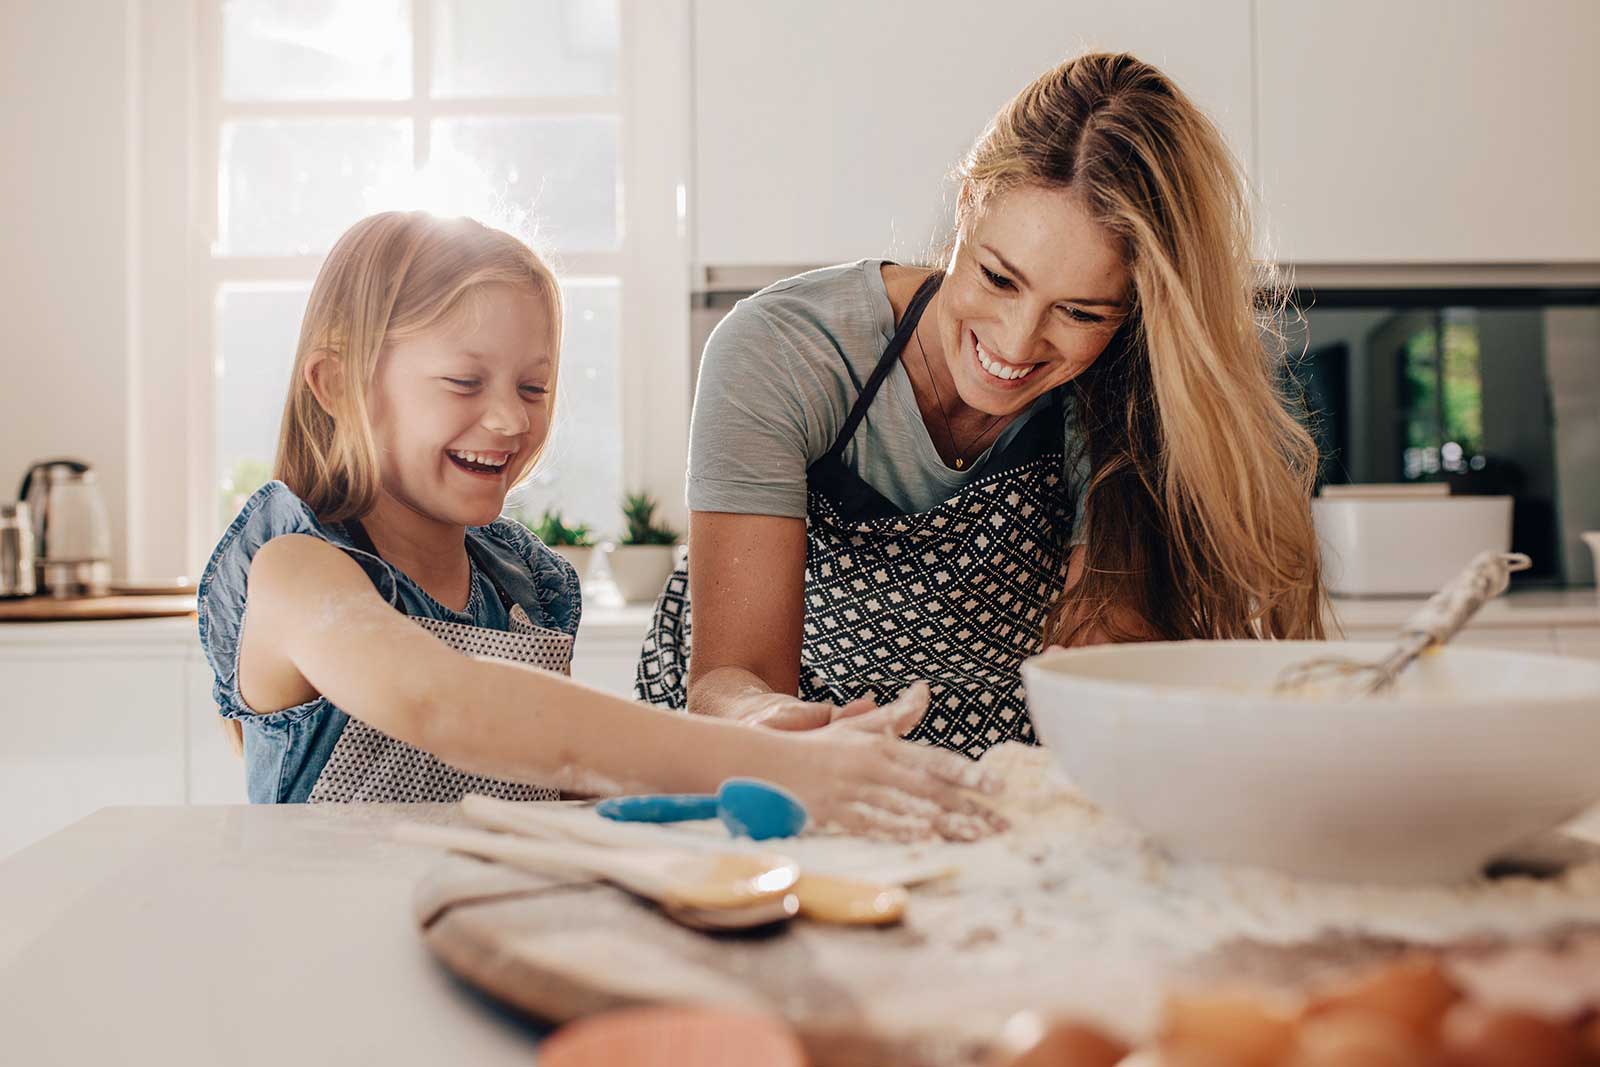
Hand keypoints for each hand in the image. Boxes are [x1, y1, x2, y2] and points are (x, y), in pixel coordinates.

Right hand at [762, 683, 1009, 842]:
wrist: (766, 762)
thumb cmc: (819, 746)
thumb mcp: (860, 727)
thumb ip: (896, 714)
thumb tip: (925, 690)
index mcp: (884, 748)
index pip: (935, 761)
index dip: (968, 774)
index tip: (998, 787)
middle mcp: (874, 767)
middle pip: (931, 790)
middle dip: (970, 808)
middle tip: (1003, 824)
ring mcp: (855, 791)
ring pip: (909, 808)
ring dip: (945, 825)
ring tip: (977, 838)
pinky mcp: (838, 813)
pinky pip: (874, 824)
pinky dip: (899, 831)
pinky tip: (924, 840)